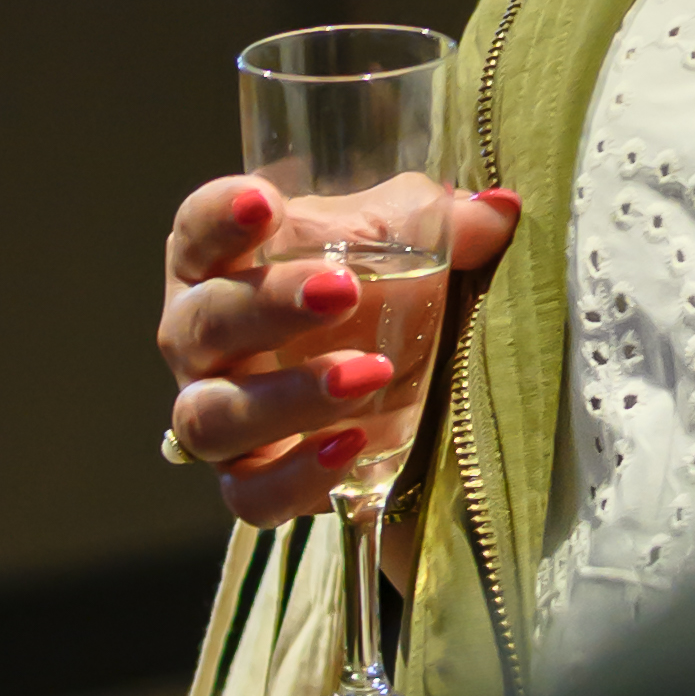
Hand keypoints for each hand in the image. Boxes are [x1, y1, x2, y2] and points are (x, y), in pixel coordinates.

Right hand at [159, 169, 519, 526]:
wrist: (396, 388)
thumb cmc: (376, 291)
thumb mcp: (403, 242)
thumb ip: (439, 222)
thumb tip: (497, 212)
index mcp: (222, 265)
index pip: (197, 232)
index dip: (220, 216)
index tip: (265, 202)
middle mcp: (200, 342)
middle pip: (201, 325)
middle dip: (266, 306)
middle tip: (342, 292)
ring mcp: (216, 415)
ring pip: (211, 417)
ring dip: (287, 398)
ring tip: (368, 376)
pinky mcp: (249, 480)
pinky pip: (249, 493)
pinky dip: (293, 476)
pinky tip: (351, 447)